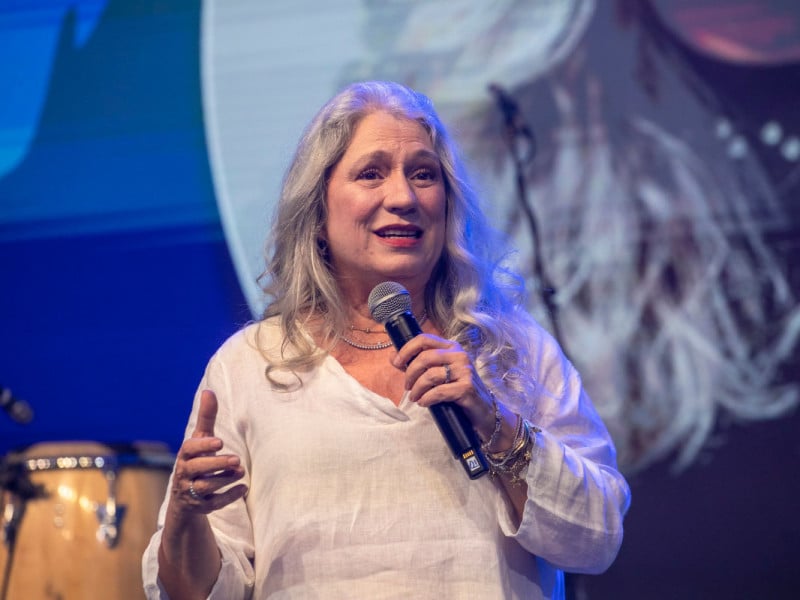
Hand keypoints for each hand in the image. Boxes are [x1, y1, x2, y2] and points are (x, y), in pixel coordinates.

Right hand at [170, 390, 246, 515]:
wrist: (185, 496)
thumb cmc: (197, 459)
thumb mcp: (200, 439)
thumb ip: (206, 418)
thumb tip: (208, 391)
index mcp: (185, 455)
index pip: (189, 449)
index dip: (203, 446)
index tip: (219, 442)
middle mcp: (185, 474)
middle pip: (198, 469)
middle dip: (216, 465)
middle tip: (236, 460)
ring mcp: (192, 491)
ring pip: (206, 487)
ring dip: (224, 480)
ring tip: (241, 471)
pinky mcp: (201, 507)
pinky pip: (214, 504)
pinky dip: (229, 496)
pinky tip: (243, 488)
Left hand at [391, 334, 494, 439]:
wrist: (482, 411)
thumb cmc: (457, 391)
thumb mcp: (437, 375)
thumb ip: (416, 365)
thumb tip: (392, 357)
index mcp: (451, 347)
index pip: (424, 339)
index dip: (406, 349)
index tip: (396, 362)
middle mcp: (460, 355)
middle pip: (425, 357)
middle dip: (410, 373)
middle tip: (407, 387)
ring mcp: (465, 371)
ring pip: (430, 375)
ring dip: (417, 389)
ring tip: (416, 398)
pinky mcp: (467, 387)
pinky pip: (438, 391)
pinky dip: (427, 398)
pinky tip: (424, 403)